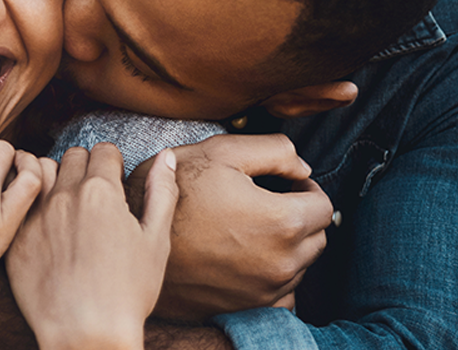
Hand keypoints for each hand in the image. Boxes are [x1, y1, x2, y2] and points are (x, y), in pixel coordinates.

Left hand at [10, 144, 178, 349]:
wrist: (85, 333)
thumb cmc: (128, 292)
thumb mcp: (156, 241)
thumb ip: (162, 193)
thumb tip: (167, 156)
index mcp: (102, 192)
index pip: (103, 151)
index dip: (113, 163)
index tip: (114, 180)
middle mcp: (64, 196)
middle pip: (72, 157)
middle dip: (85, 167)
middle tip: (93, 194)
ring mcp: (35, 216)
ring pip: (39, 171)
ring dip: (53, 177)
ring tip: (65, 201)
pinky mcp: (15, 237)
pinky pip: (17, 202)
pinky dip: (29, 203)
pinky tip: (43, 223)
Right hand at [125, 133, 329, 320]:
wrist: (134, 242)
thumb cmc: (174, 197)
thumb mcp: (219, 152)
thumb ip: (274, 151)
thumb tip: (302, 167)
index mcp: (282, 221)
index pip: (324, 204)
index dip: (305, 188)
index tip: (285, 184)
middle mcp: (282, 262)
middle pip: (317, 237)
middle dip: (300, 217)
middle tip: (267, 204)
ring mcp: (266, 289)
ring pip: (300, 265)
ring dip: (287, 246)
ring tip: (249, 229)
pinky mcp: (249, 307)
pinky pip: (282, 294)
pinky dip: (273, 277)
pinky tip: (247, 259)